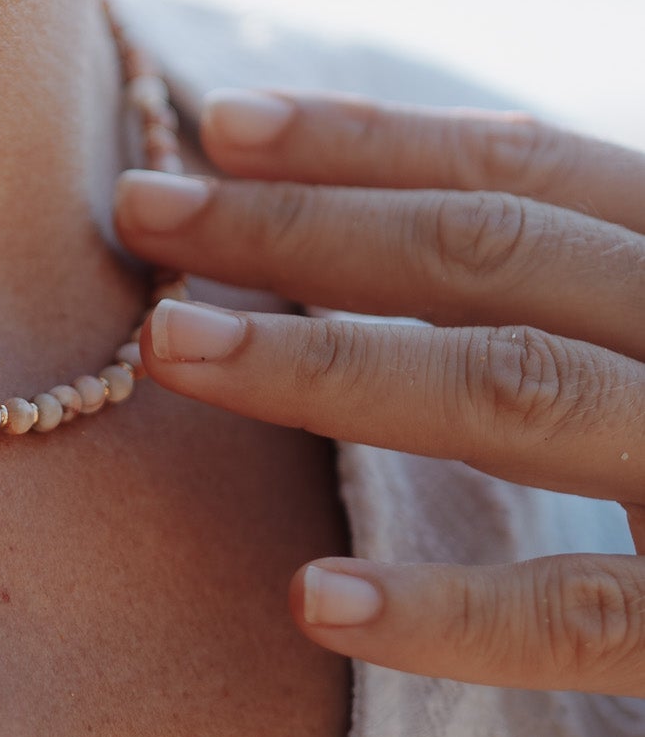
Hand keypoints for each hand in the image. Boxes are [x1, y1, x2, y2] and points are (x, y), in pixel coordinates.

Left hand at [113, 88, 644, 695]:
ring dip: (332, 361)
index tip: (217, 125)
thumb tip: (425, 238)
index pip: (533, 170)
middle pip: (497, 251)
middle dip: (304, 224)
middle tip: (138, 214)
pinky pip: (588, 612)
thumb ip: (606, 296)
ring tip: (177, 350)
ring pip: (520, 390)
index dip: (369, 140)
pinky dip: (452, 607)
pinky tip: (317, 600)